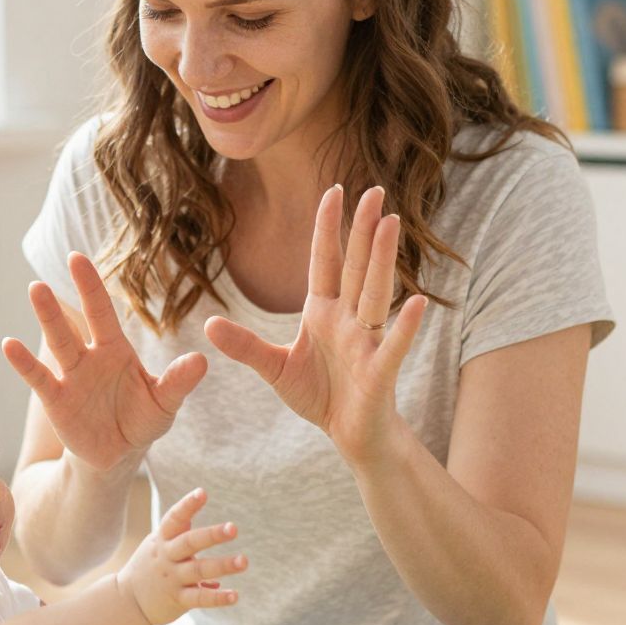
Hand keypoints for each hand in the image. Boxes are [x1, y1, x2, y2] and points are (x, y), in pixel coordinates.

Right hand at [2, 253, 206, 474]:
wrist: (119, 453)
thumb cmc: (142, 420)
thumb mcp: (164, 402)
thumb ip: (178, 382)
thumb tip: (201, 361)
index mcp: (115, 350)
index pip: (102, 312)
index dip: (91, 286)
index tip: (77, 258)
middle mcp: (89, 357)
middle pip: (74, 323)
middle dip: (64, 299)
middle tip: (51, 269)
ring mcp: (70, 377)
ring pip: (58, 344)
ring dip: (47, 319)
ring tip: (36, 291)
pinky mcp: (57, 401)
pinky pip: (39, 379)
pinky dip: (24, 363)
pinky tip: (9, 345)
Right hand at [118, 488, 245, 624]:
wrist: (126, 602)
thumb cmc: (149, 567)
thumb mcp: (158, 544)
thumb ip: (181, 530)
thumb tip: (206, 516)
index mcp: (163, 540)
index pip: (174, 519)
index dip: (187, 506)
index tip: (202, 493)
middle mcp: (167, 557)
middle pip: (189, 543)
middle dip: (211, 535)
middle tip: (233, 528)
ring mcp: (172, 579)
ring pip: (199, 570)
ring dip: (222, 565)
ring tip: (243, 561)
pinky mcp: (177, 600)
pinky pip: (199, 598)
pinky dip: (217, 597)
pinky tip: (235, 595)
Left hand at [203, 185, 428, 466]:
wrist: (350, 434)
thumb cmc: (320, 396)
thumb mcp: (275, 369)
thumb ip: (246, 346)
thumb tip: (208, 324)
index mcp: (323, 312)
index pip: (325, 262)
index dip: (328, 228)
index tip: (335, 190)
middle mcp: (348, 319)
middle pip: (354, 267)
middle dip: (362, 230)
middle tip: (373, 191)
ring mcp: (366, 342)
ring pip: (375, 294)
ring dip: (382, 260)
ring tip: (390, 223)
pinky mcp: (379, 371)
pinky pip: (393, 345)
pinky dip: (404, 325)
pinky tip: (416, 301)